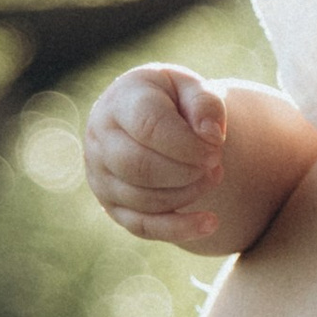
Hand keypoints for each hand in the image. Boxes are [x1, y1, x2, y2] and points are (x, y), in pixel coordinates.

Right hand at [84, 63, 227, 244]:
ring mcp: (101, 175)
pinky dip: (180, 228)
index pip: (148, 127)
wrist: (155, 119)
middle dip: (187, 172)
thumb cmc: (175, 102)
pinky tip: (210, 222)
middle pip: (140, 167)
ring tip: (213, 176)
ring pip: (143, 199)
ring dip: (188, 194)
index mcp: (121, 100)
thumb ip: (205, 104)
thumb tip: (211, 136)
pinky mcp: (112, 204)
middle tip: (215, 164)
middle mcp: (101, 138)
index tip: (216, 148)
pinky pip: (143, 226)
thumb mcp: (193, 88)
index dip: (187, 144)